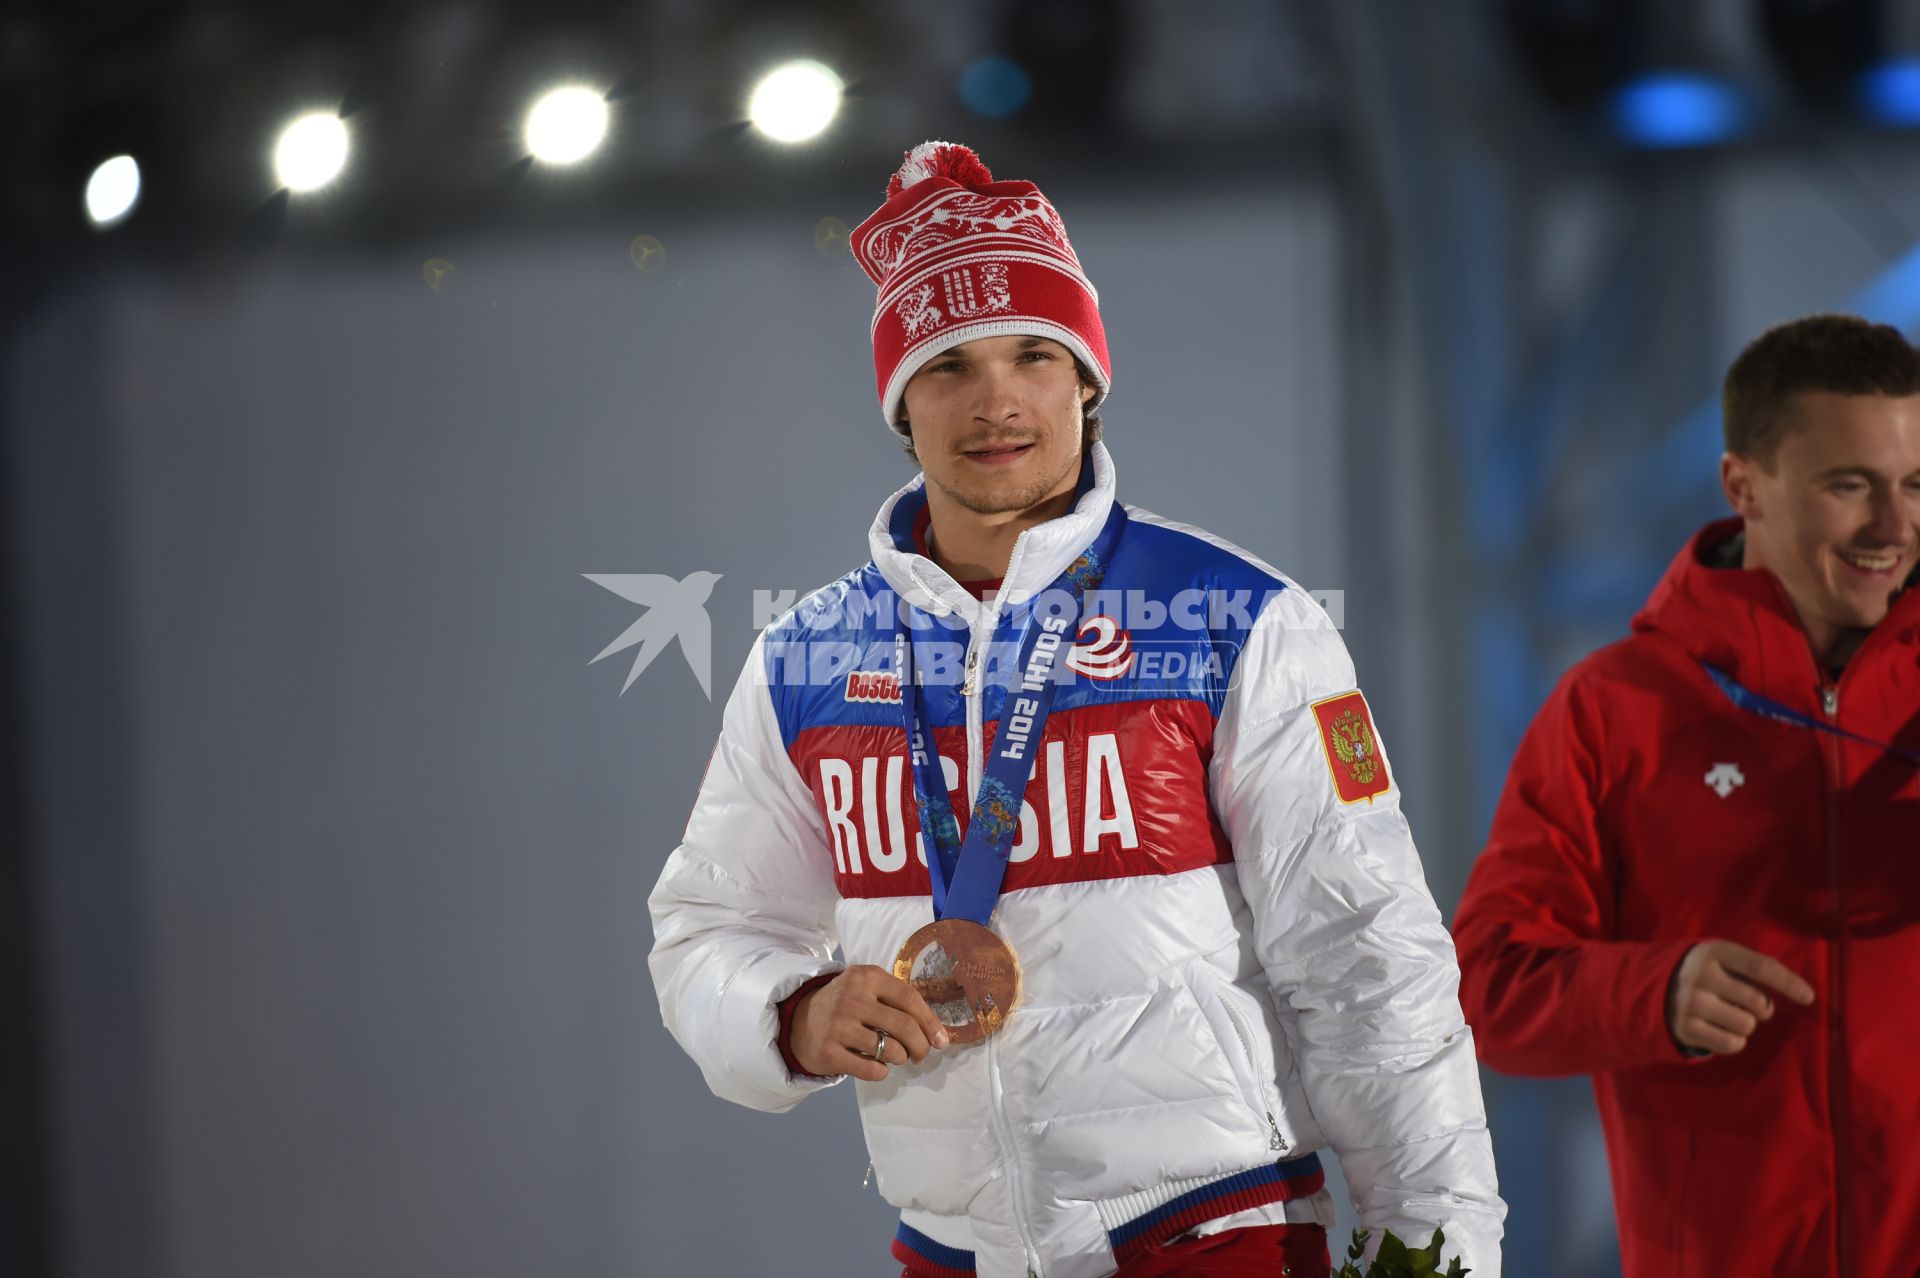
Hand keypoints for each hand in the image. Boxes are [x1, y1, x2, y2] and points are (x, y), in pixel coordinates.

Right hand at [790, 965, 950, 1081]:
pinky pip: (872, 1070)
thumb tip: (936, 1033)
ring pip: (890, 1050)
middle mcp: (851, 998)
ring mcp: (838, 1026)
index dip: (930, 1022)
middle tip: (921, 1055)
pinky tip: (878, 1066)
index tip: (942, 1040)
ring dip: (901, 1058)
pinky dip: (882, 1072)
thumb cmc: (846, 1005)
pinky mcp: (829, 1052)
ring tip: (896, 1056)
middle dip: (921, 1046)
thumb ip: (898, 1000)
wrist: (799, 1020)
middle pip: (904, 1026)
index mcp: (866, 977)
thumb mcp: (867, 988)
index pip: (909, 998)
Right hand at [1667, 939, 1815, 1055]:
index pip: (1760, 967)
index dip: (1787, 982)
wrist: (1657, 988)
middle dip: (1762, 1009)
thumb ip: (1759, 968)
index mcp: (1715, 952)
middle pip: (1758, 1002)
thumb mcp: (1726, 959)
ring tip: (1728, 1015)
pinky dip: (1734, 1041)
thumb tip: (1805, 993)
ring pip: (1747, 1026)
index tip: (1809, 997)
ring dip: (1746, 1025)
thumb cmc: (1709, 972)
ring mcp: (1691, 1003)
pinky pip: (1733, 1045)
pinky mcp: (1686, 1028)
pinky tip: (1719, 1029)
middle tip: (1747, 1005)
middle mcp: (1701, 976)